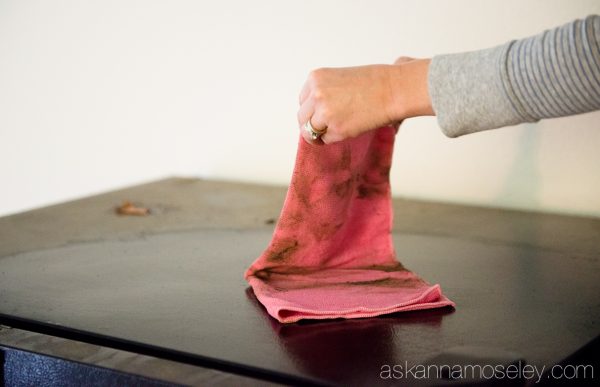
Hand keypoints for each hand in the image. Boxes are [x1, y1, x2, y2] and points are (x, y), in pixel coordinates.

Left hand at [298, 57, 432, 143]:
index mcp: (315, 78)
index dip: (312, 109)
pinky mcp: (336, 129)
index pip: (303, 100)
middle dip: (312, 124)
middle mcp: (316, 94)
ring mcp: (325, 113)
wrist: (394, 89)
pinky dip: (334, 139)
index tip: (322, 114)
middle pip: (302, 117)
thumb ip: (325, 91)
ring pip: (309, 131)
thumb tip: (316, 113)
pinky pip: (326, 140)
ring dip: (320, 134)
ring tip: (336, 130)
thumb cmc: (374, 82)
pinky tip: (349, 129)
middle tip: (325, 128)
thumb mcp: (340, 78)